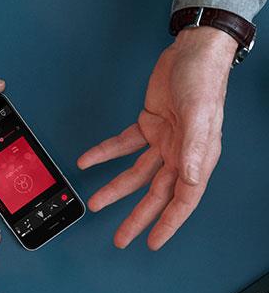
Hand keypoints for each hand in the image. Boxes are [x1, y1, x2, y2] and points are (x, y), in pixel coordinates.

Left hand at [78, 27, 237, 249]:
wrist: (192, 51)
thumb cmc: (204, 79)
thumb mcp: (199, 114)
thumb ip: (193, 148)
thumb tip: (188, 178)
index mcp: (197, 157)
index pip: (182, 199)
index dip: (168, 223)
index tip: (152, 241)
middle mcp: (180, 153)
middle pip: (155, 193)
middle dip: (137, 217)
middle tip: (121, 238)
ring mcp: (163, 141)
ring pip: (135, 173)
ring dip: (115, 188)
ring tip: (96, 203)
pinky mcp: (148, 126)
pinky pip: (123, 145)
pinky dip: (105, 153)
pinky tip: (89, 161)